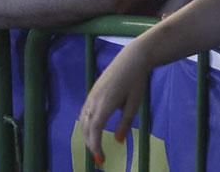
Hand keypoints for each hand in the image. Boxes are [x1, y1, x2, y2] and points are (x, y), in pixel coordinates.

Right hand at [80, 45, 149, 165]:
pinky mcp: (92, 92)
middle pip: (86, 127)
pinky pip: (84, 112)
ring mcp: (92, 95)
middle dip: (90, 144)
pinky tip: (91, 131)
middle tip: (99, 159)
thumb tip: (117, 141)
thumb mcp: (134, 104)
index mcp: (106, 103)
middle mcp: (95, 100)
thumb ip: (125, 123)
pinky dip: (86, 124)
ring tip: (95, 147)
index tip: (100, 160)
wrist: (131, 59)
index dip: (95, 146)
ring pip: (83, 120)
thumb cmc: (136, 81)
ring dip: (87, 135)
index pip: (95, 130)